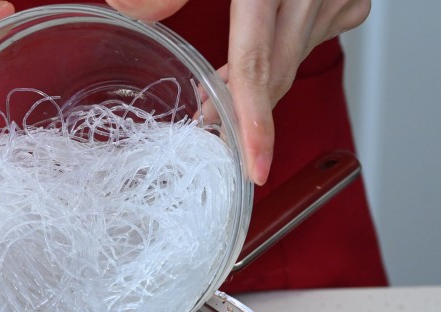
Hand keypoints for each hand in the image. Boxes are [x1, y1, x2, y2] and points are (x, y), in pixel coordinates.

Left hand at [106, 0, 369, 185]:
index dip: (254, 125)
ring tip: (216, 90)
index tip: (255, 167)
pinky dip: (284, 53)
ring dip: (258, 83)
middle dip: (240, 112)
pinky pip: (313, 40)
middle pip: (273, 77)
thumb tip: (127, 10)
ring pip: (293, 63)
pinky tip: (263, 48)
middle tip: (204, 126)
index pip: (258, 68)